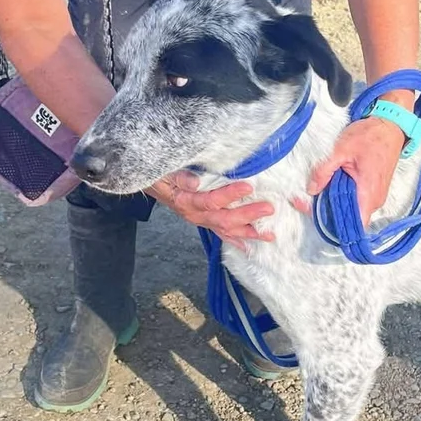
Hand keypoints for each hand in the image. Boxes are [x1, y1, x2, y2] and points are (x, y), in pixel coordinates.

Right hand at [152, 171, 274, 250]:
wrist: (151, 185)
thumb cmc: (160, 175)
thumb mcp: (166, 172)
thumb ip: (180, 177)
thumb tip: (195, 182)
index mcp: (186, 201)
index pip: (211, 200)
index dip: (229, 194)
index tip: (248, 185)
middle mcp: (194, 215)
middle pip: (224, 218)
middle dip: (248, 215)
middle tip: (269, 208)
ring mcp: (200, 221)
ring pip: (226, 230)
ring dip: (248, 232)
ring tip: (270, 235)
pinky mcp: (204, 223)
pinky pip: (221, 235)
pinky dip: (236, 241)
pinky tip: (250, 247)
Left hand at [306, 115, 403, 225]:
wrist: (390, 126)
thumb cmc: (371, 136)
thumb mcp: (342, 149)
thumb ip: (324, 170)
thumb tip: (311, 189)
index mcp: (369, 193)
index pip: (354, 225)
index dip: (333, 224)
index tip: (314, 214)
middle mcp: (374, 200)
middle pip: (348, 218)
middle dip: (326, 212)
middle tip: (304, 201)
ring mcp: (375, 196)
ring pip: (350, 209)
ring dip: (332, 203)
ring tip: (314, 192)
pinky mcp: (372, 190)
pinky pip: (355, 200)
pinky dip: (340, 195)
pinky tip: (328, 185)